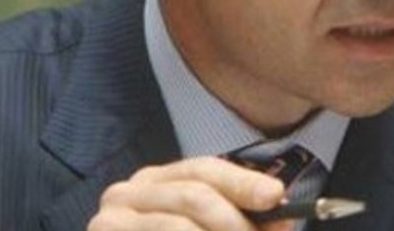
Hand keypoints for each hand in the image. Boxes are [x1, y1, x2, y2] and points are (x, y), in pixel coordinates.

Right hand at [87, 156, 290, 230]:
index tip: (276, 195)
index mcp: (157, 182)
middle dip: (236, 221)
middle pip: (194, 194)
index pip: (204, 169)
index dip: (243, 181)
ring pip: (179, 226)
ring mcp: (108, 220)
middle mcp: (128, 192)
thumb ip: (245, 224)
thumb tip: (284, 218)